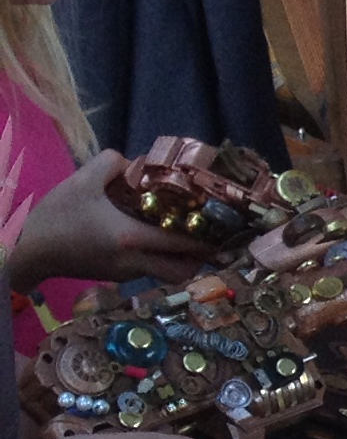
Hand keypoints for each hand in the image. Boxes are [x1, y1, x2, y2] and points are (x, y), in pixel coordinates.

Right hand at [8, 153, 216, 290]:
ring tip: (187, 236)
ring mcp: (125, 273)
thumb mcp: (83, 180)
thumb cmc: (55, 217)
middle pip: (184, 271)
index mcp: (132, 237)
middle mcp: (134, 261)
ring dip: (182, 260)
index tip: (226, 229)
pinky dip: (160, 259)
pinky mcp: (115, 277)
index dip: (209, 239)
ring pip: (168, 274)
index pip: (184, 244)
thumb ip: (113, 164)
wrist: (28, 251)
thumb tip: (135, 161)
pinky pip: (149, 270)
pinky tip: (157, 239)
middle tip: (210, 236)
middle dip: (202, 258)